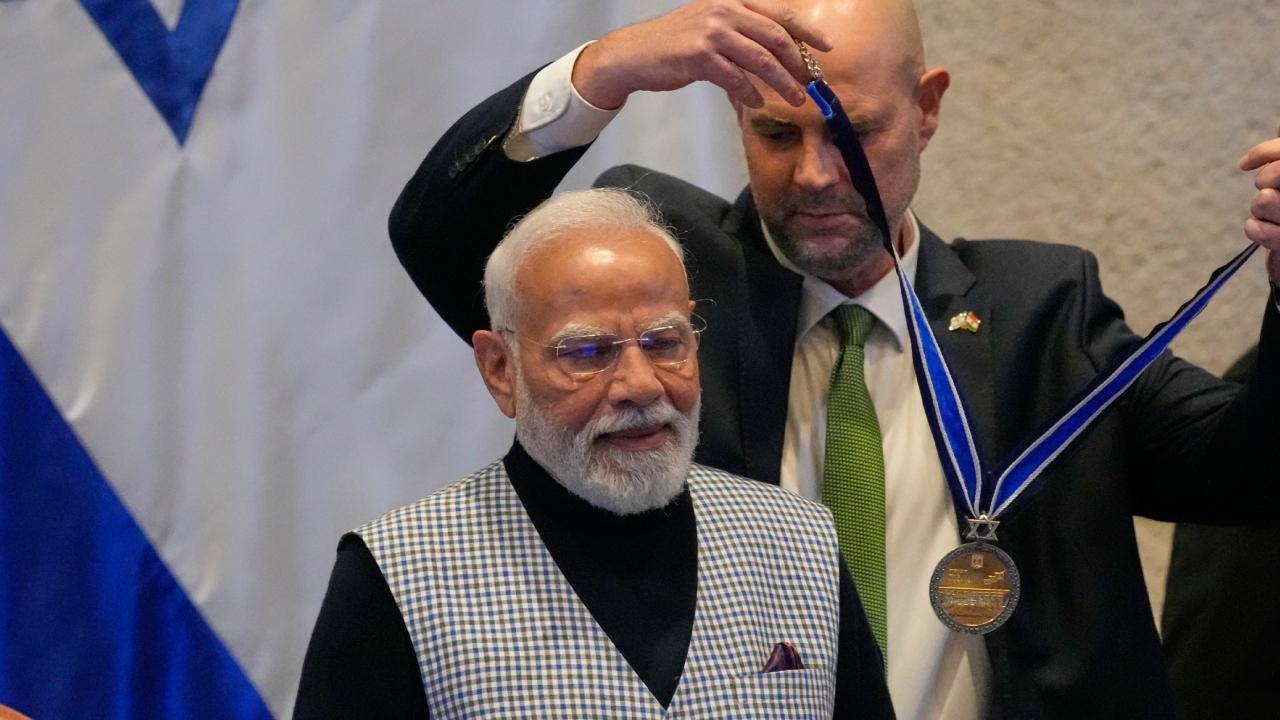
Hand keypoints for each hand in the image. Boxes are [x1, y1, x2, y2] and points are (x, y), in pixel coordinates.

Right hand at [571, 0, 833, 109]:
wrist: (635, 54)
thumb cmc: (675, 44)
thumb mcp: (711, 26)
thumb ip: (742, 34)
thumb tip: (777, 58)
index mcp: (733, 0)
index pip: (779, 14)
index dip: (806, 31)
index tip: (827, 48)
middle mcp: (725, 10)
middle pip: (776, 37)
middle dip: (799, 63)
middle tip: (812, 84)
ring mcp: (712, 32)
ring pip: (761, 60)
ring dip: (782, 83)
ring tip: (794, 100)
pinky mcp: (700, 56)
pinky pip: (736, 78)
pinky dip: (750, 93)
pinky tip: (757, 104)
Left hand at [1240, 124, 1279, 282]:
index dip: (1264, 153)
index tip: (1243, 164)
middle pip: (1274, 175)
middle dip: (1264, 181)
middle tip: (1269, 191)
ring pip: (1264, 200)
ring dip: (1260, 208)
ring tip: (1272, 213)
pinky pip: (1257, 229)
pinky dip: (1253, 228)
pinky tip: (1259, 228)